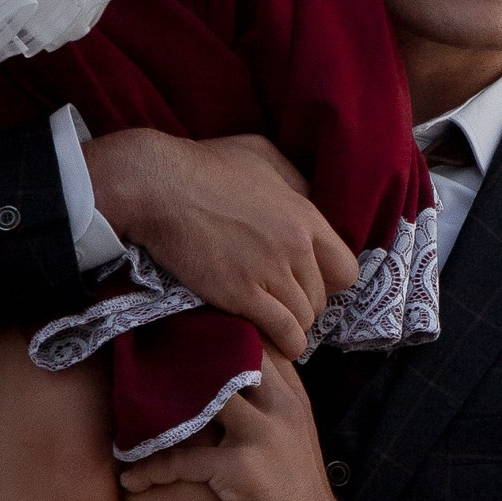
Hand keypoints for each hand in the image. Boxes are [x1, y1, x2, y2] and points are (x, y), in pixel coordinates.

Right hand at [85, 128, 358, 363]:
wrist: (156, 185)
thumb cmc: (202, 164)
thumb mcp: (260, 155)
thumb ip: (292, 178)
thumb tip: (309, 196)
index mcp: (304, 214)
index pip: (345, 267)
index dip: (330, 281)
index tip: (310, 284)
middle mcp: (295, 246)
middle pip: (321, 296)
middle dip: (305, 304)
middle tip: (284, 305)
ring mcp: (269, 271)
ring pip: (304, 317)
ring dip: (293, 326)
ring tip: (278, 327)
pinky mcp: (241, 295)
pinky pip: (283, 331)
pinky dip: (286, 344)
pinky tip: (280, 346)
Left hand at [118, 352, 364, 500]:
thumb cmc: (294, 497)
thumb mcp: (290, 440)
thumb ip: (265, 407)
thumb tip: (220, 383)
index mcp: (293, 396)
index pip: (253, 343)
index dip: (214, 332)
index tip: (175, 333)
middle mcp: (281, 406)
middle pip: (224, 358)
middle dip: (178, 359)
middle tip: (139, 364)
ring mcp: (262, 435)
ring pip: (199, 399)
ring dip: (156, 409)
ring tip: (127, 419)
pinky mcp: (242, 468)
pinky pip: (181, 459)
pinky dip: (151, 469)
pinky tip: (132, 480)